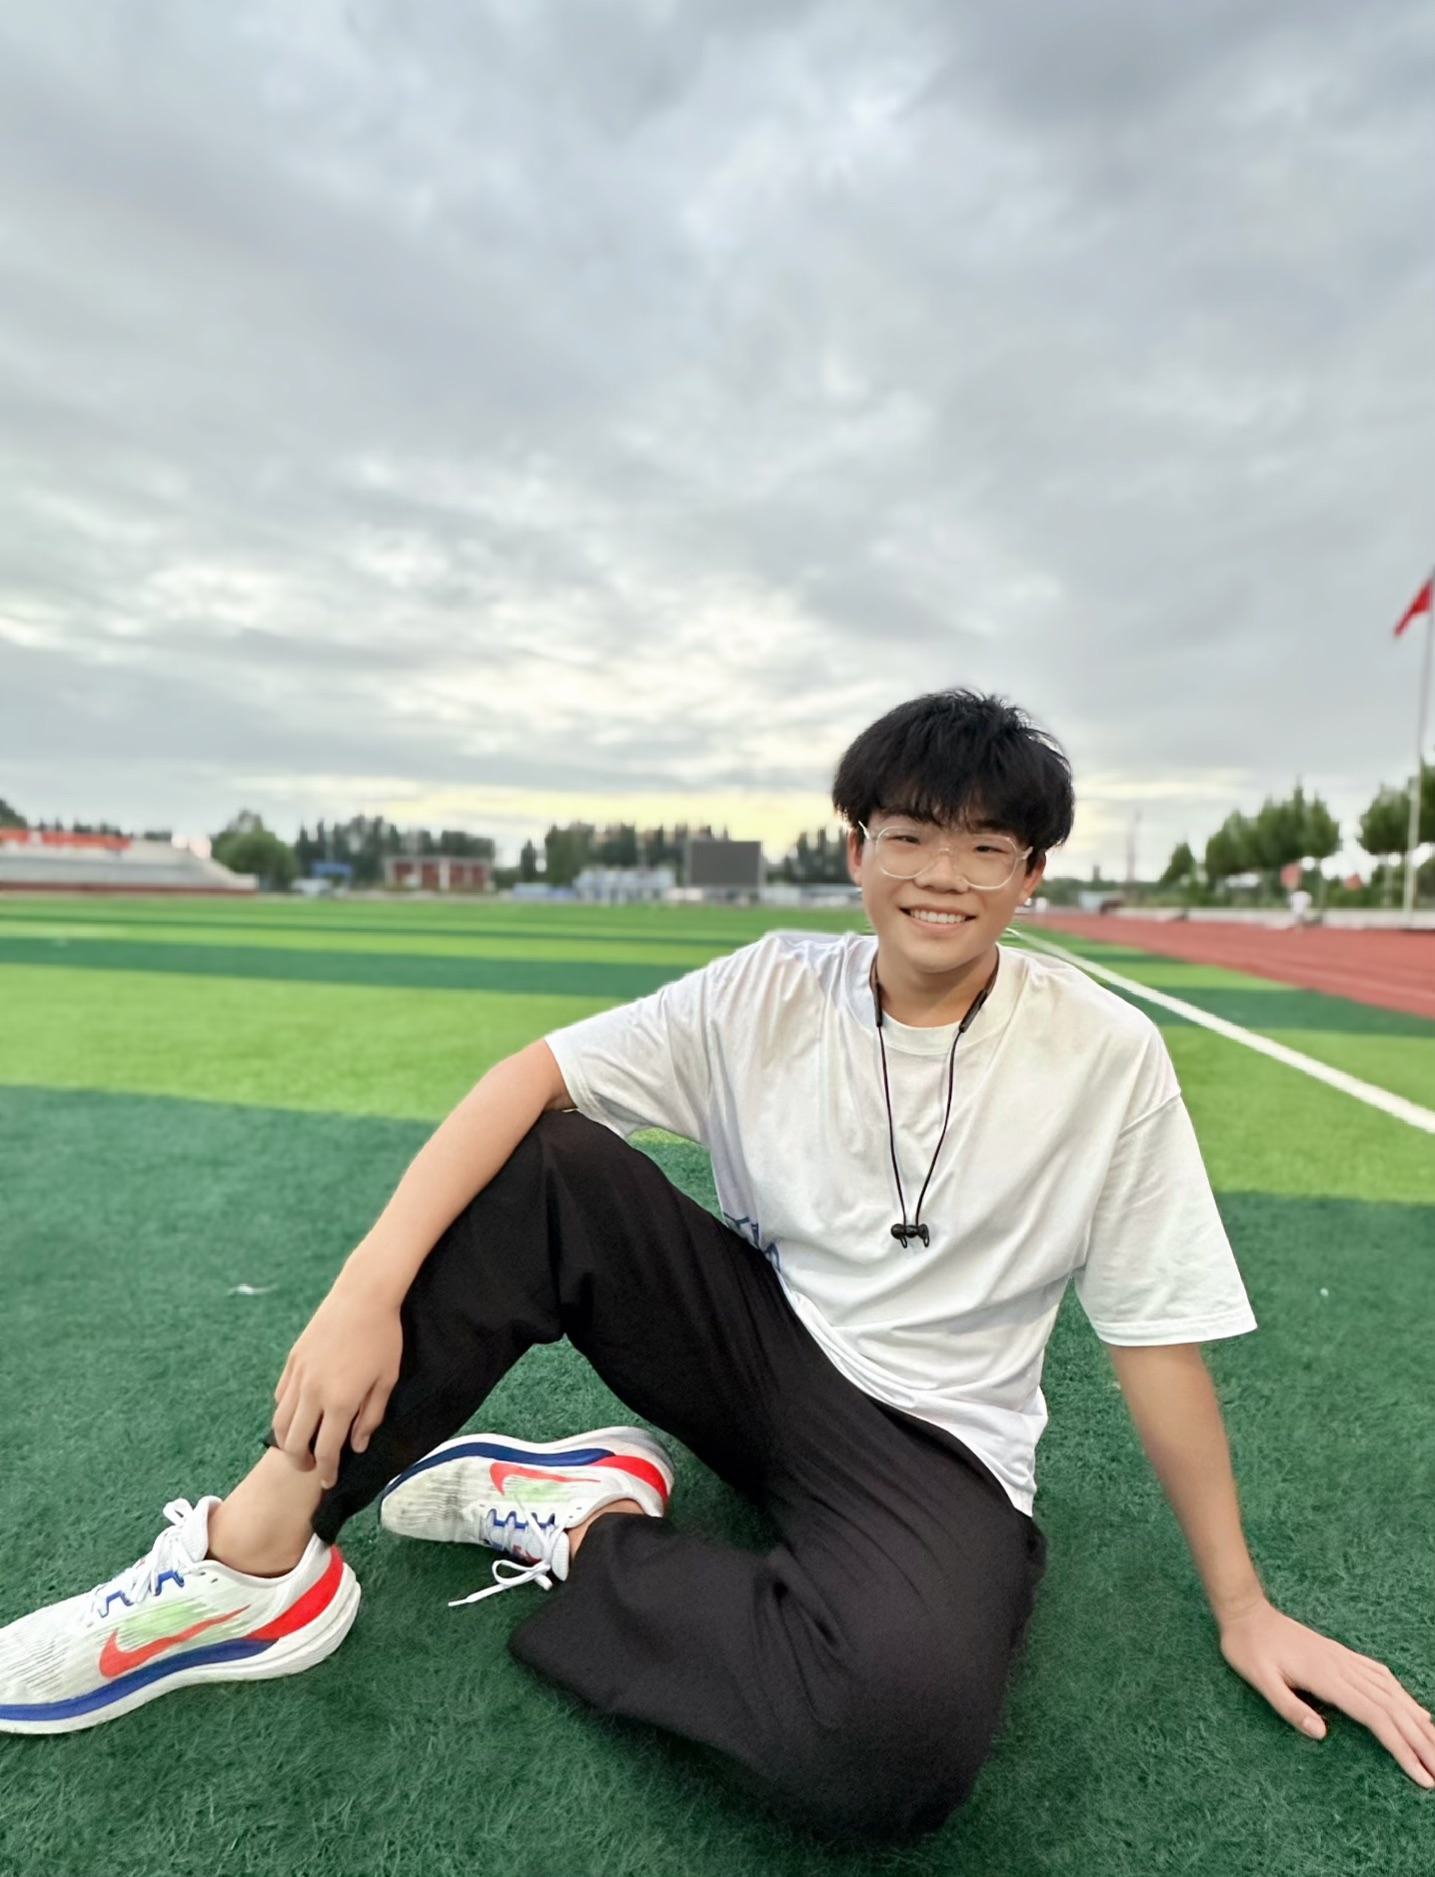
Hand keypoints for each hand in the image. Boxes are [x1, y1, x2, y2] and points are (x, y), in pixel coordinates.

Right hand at [272, 1279, 403, 1489]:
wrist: (363, 1295)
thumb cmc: (383, 1338)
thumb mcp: (387, 1380)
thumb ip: (371, 1417)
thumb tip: (356, 1446)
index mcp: (340, 1402)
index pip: (325, 1451)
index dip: (326, 1472)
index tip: (329, 1481)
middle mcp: (313, 1393)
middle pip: (294, 1443)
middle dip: (301, 1463)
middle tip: (311, 1469)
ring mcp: (299, 1376)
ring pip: (281, 1422)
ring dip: (288, 1441)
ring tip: (300, 1448)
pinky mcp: (292, 1361)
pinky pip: (281, 1397)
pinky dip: (285, 1413)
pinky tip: (298, 1416)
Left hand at [1220, 1597, 1434, 1788]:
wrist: (1245, 1611)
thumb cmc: (1248, 1649)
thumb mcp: (1259, 1680)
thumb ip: (1290, 1707)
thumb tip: (1322, 1735)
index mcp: (1327, 1677)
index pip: (1376, 1718)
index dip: (1402, 1748)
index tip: (1422, 1775)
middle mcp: (1344, 1667)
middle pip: (1394, 1709)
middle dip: (1422, 1742)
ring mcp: (1345, 1659)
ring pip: (1393, 1693)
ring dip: (1419, 1722)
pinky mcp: (1341, 1655)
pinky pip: (1382, 1677)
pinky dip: (1404, 1697)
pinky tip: (1415, 1711)